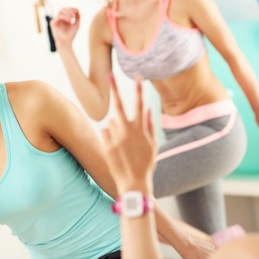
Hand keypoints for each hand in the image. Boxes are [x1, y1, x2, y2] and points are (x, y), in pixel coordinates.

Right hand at [49, 7, 80, 48]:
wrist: (66, 42)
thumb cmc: (70, 35)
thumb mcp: (76, 25)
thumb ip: (78, 17)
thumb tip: (77, 10)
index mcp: (64, 19)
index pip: (67, 10)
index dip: (72, 9)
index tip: (77, 11)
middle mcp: (60, 19)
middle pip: (63, 9)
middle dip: (70, 10)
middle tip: (74, 15)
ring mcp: (56, 20)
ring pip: (61, 11)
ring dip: (67, 13)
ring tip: (72, 19)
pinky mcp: (53, 23)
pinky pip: (58, 17)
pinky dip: (64, 17)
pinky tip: (69, 21)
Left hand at [101, 75, 155, 193]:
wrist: (133, 183)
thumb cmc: (146, 164)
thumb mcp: (153, 145)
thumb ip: (150, 125)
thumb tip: (148, 108)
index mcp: (140, 129)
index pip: (140, 103)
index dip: (139, 89)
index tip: (138, 76)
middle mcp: (127, 130)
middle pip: (119, 105)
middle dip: (114, 88)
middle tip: (109, 74)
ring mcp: (115, 137)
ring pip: (112, 122)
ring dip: (116, 127)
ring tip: (123, 143)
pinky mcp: (106, 145)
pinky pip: (105, 132)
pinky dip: (109, 136)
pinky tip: (116, 148)